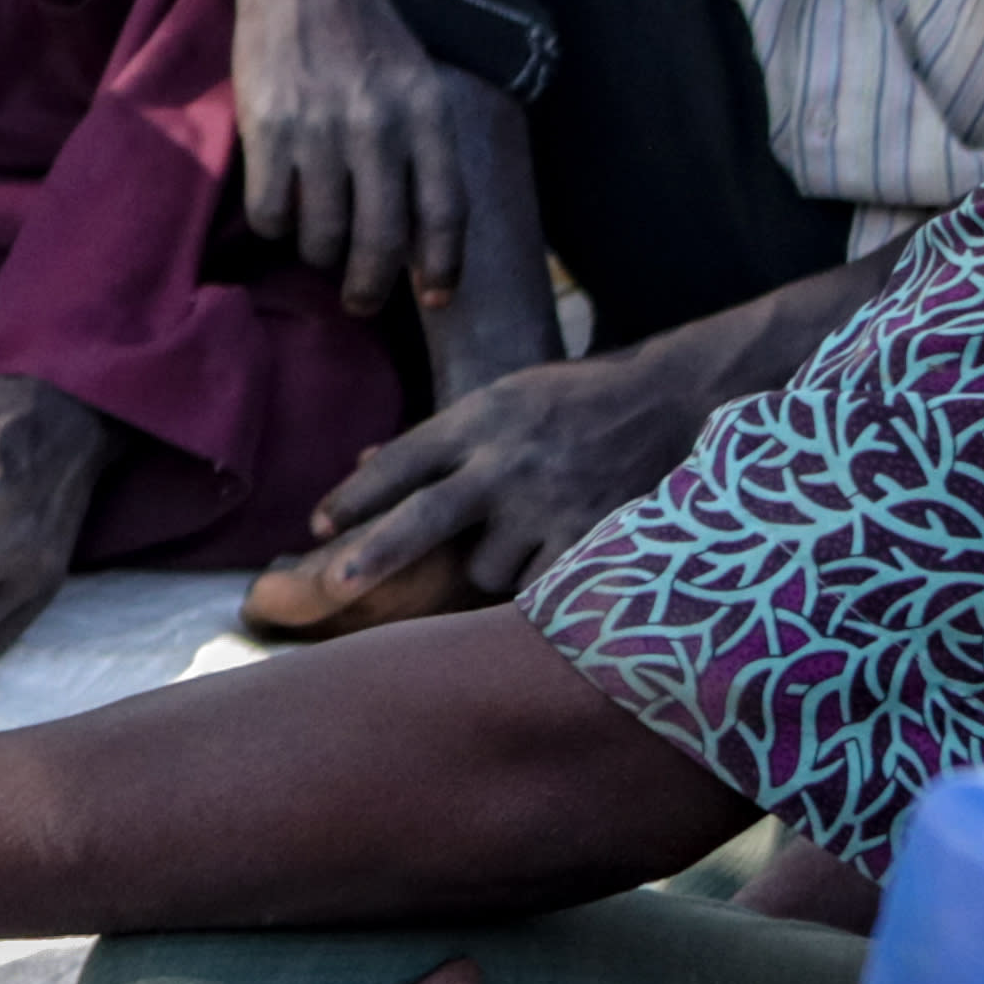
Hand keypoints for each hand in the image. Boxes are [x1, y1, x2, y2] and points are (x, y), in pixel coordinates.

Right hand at [229, 0, 488, 314]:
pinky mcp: (267, 126)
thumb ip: (424, 152)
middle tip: (361, 302)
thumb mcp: (418, 87)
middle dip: (371, 286)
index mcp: (427, 117)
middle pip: (382, 238)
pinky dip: (276, 225)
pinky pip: (272, 210)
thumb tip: (420, 237)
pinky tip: (280, 212)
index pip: (444, 213)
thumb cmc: (366, 36)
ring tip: (317, 246)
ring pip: (323, 232)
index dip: (441, 266)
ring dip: (320, 253)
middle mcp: (379, 127)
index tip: (434, 298)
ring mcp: (320, 129)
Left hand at [240, 337, 706, 635]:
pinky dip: (532, 585)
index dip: (353, 498)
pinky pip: (539, 586)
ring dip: (483, 567)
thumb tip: (363, 463)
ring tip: (510, 542)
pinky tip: (544, 566)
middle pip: (426, 517)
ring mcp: (549, 505)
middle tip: (333, 584)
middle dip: (376, 553)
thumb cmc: (571, 401)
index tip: (317, 527)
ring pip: (484, 567)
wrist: (667, 402)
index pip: (399, 463)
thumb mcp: (499, 398)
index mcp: (477, 422)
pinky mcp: (590, 538)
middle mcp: (506, 464)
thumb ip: (437, 437)